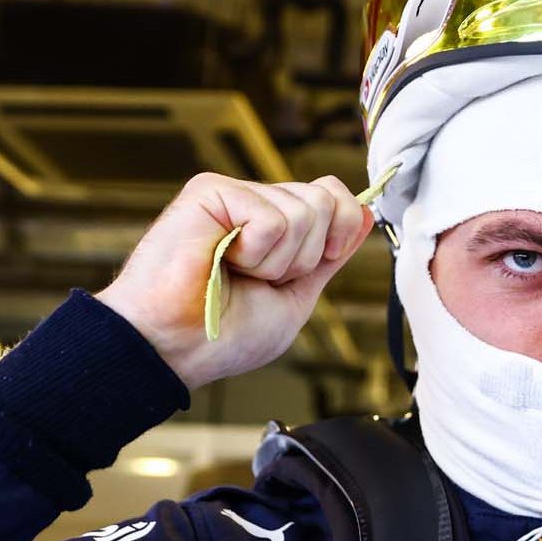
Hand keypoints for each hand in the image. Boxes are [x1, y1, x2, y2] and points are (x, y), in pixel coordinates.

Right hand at [96, 173, 372, 389]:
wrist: (176, 348)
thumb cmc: (225, 333)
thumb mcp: (298, 296)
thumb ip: (332, 255)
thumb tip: (365, 213)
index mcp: (279, 227)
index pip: (335, 197)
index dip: (341, 232)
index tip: (311, 266)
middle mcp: (257, 204)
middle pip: (327, 201)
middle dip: (306, 256)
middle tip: (259, 278)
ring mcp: (234, 195)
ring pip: (304, 212)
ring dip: (277, 262)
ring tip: (235, 272)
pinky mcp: (210, 191)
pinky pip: (270, 218)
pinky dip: (255, 254)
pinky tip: (220, 260)